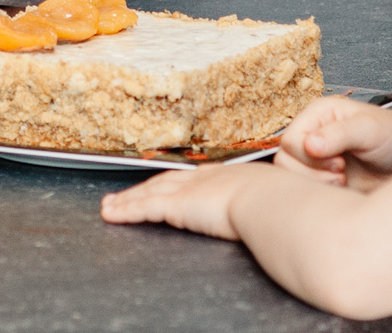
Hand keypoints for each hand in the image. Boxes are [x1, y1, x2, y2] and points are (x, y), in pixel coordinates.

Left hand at [99, 160, 264, 239]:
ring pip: (148, 194)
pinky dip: (126, 211)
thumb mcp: (274, 196)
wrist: (271, 201)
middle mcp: (203, 179)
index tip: (164, 184)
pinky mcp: (177, 206)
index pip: (192, 178)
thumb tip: (279, 208)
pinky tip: (112, 215)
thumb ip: (266, 201)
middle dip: (143, 188)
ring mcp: (188, 191)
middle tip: (123, 194)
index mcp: (227, 175)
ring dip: (127, 200)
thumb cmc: (281, 201)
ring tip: (110, 206)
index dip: (174, 181)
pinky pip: (144, 209)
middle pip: (164, 182)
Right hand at [275, 96, 391, 189]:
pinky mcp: (322, 178)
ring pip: (291, 177)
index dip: (309, 156)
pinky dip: (321, 194)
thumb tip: (309, 145)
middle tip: (341, 174)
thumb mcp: (370, 129)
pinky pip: (306, 190)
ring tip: (342, 181)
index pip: (290, 140)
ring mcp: (316, 158)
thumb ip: (339, 134)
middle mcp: (312, 133)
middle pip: (285, 160)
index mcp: (318, 114)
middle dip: (311, 173)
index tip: (339, 163)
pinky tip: (343, 189)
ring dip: (315, 185)